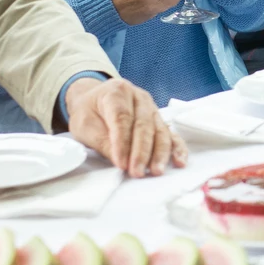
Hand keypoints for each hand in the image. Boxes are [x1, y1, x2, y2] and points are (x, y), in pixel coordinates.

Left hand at [64, 77, 185, 177]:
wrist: (94, 99)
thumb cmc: (88, 111)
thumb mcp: (84, 125)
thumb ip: (102, 141)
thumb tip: (120, 161)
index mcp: (117, 92)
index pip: (122, 118)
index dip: (123, 142)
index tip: (121, 163)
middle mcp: (139, 97)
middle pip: (144, 125)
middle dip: (141, 152)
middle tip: (137, 172)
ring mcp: (152, 108)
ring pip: (159, 131)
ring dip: (159, 153)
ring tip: (156, 171)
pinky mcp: (158, 120)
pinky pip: (170, 134)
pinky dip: (176, 148)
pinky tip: (179, 161)